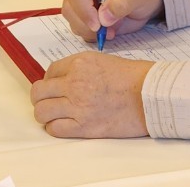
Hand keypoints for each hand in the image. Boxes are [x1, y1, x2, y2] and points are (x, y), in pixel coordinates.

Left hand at [30, 52, 152, 137]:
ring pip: (41, 112)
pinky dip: (55, 127)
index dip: (50, 80)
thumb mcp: (103, 60)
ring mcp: (77, 106)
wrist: (151, 95)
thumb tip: (64, 79)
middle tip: (50, 101)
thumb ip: (81, 68)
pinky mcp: (83, 126)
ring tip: (56, 114)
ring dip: (45, 113)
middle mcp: (74, 83)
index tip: (56, 86)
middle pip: (39, 92)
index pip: (49, 71)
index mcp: (80, 63)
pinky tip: (64, 124)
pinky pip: (54, 128)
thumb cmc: (133, 77)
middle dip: (41, 97)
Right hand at [62, 0, 163, 41]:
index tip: (97, 24)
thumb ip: (122, 2)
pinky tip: (107, 32)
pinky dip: (91, 35)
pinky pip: (78, 28)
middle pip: (70, 7)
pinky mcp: (82, 15)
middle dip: (86, 23)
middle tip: (105, 31)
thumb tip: (103, 17)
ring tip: (110, 30)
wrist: (145, 3)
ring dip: (89, 31)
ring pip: (72, 20)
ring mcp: (80, 1)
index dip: (83, 8)